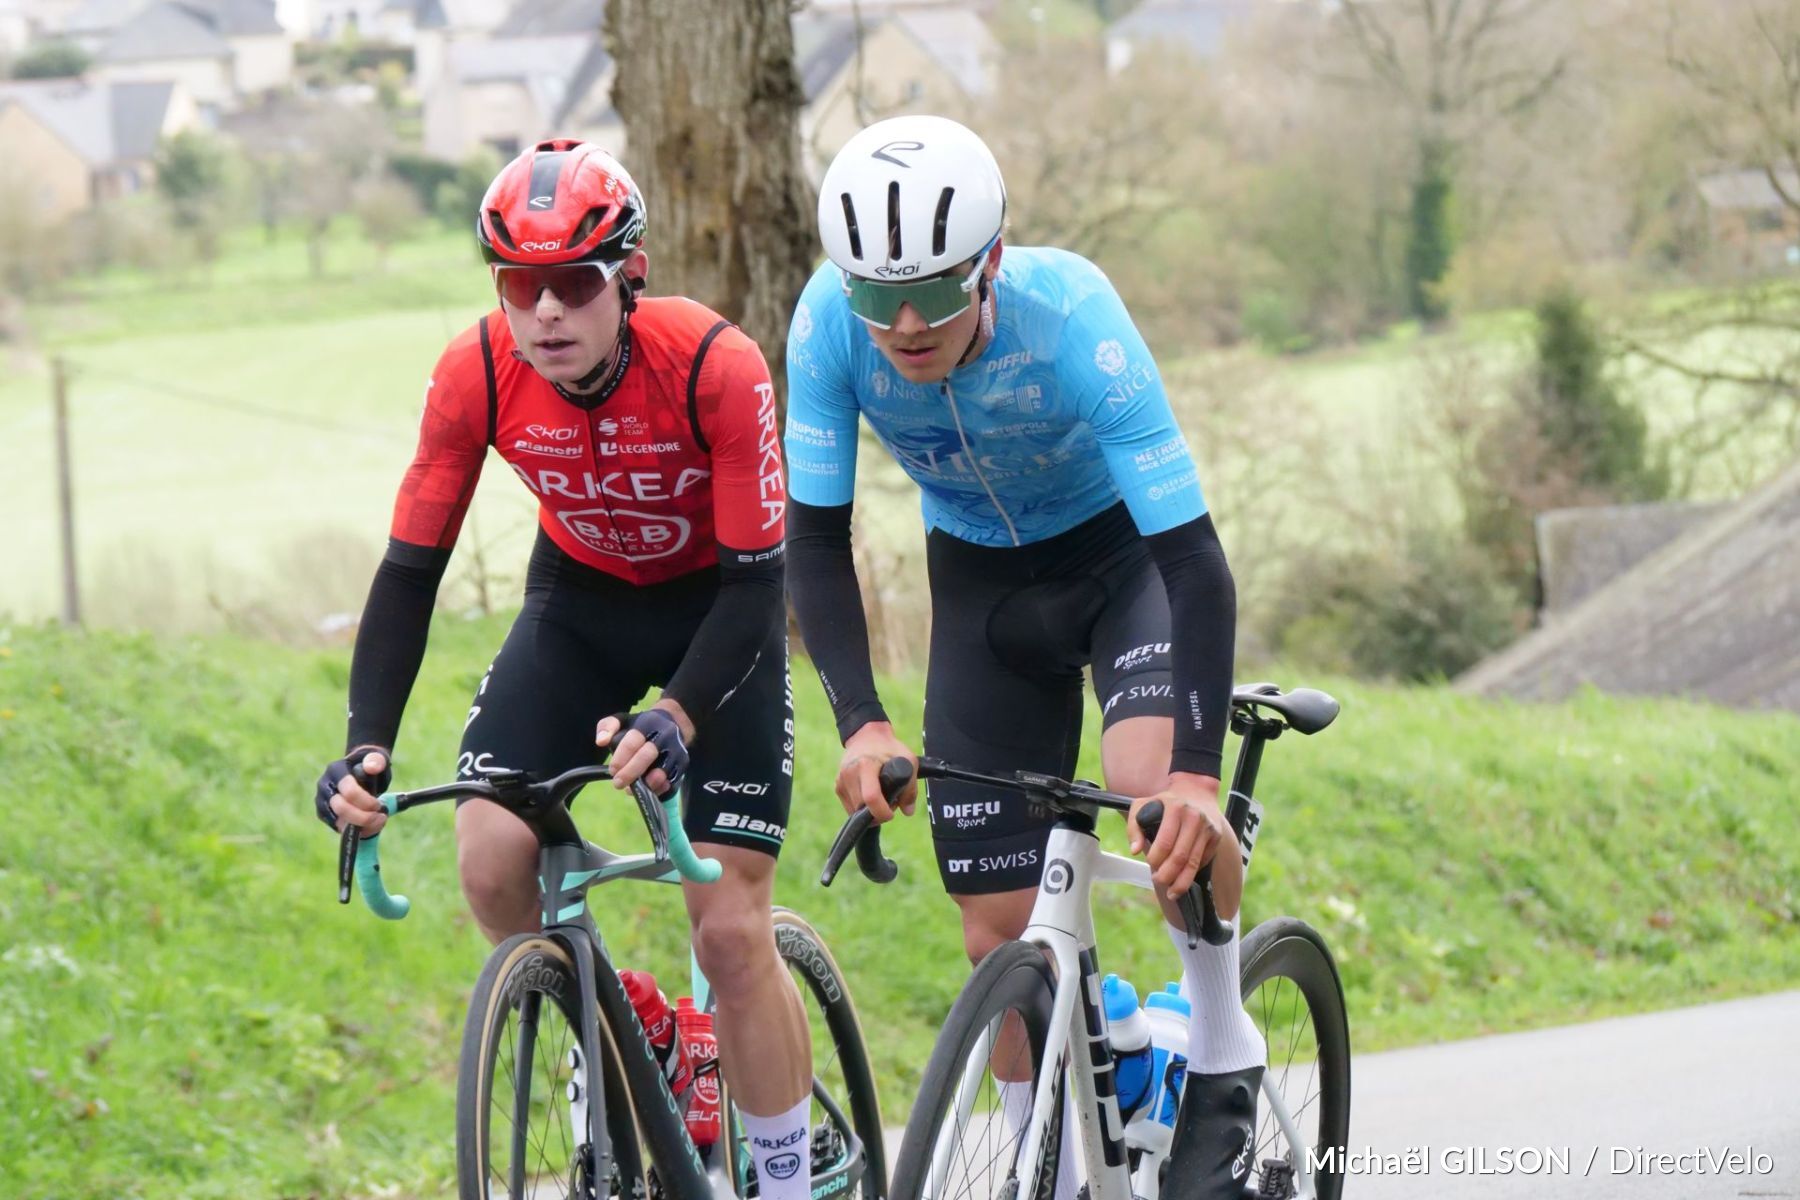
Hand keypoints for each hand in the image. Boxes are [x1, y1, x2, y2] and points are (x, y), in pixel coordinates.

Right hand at [316, 747, 391, 834]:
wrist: (361, 771)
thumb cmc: (371, 765)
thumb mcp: (377, 759)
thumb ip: (377, 760)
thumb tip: (372, 767)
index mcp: (336, 770)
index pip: (348, 790)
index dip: (366, 801)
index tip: (379, 805)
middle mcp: (325, 786)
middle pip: (341, 808)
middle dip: (363, 817)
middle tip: (381, 816)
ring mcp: (323, 801)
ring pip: (339, 822)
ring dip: (362, 826)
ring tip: (379, 821)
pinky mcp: (325, 815)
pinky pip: (340, 829)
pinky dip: (357, 831)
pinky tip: (372, 826)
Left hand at [597, 703, 693, 795]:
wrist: (673, 723)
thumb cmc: (641, 726)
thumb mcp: (623, 720)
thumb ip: (607, 727)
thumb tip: (601, 741)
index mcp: (648, 723)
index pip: (633, 740)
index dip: (621, 758)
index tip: (612, 770)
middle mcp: (665, 735)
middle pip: (647, 755)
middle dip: (630, 772)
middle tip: (617, 783)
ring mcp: (676, 749)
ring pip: (662, 771)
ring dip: (645, 783)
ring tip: (632, 789)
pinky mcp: (683, 763)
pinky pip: (672, 781)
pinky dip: (658, 789)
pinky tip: (647, 790)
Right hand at [836, 722, 916, 821]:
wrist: (866, 736)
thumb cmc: (889, 748)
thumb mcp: (907, 761)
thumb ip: (910, 788)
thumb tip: (908, 811)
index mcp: (866, 765)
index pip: (871, 797)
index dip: (881, 812)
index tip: (891, 813)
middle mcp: (849, 773)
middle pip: (862, 807)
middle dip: (877, 812)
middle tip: (890, 802)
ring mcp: (841, 780)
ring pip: (855, 810)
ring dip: (868, 810)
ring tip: (881, 797)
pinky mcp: (838, 786)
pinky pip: (850, 806)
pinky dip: (861, 806)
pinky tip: (870, 794)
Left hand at [1128, 773, 1228, 899]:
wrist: (1196, 792)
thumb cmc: (1165, 803)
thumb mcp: (1143, 805)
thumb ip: (1134, 827)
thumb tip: (1135, 850)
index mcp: (1175, 808)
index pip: (1165, 841)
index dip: (1156, 859)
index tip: (1150, 864)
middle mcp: (1194, 817)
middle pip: (1181, 856)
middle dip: (1168, 875)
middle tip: (1159, 881)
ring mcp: (1208, 828)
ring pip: (1194, 863)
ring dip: (1181, 882)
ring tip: (1172, 892)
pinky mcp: (1216, 837)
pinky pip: (1203, 861)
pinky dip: (1192, 873)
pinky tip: (1183, 878)